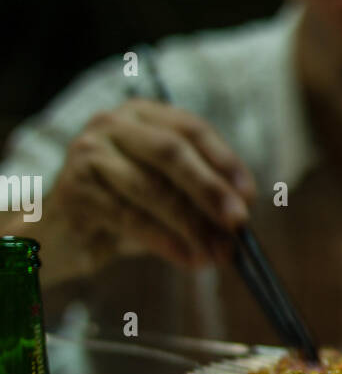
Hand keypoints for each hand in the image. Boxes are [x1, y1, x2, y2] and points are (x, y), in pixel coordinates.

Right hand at [29, 100, 257, 281]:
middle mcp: (112, 124)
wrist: (59, 233)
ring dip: (192, 224)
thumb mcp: (163, 195)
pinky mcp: (75, 190)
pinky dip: (165, 241)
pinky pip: (129, 217)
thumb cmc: (120, 209)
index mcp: (141, 115)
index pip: (191, 129)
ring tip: (218, 253)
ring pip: (151, 188)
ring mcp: (88, 153)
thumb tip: (242, 219)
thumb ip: (197, 197)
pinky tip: (188, 259)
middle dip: (210, 189)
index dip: (224, 161)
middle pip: (171, 152)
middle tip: (239, 223)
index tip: (250, 195)